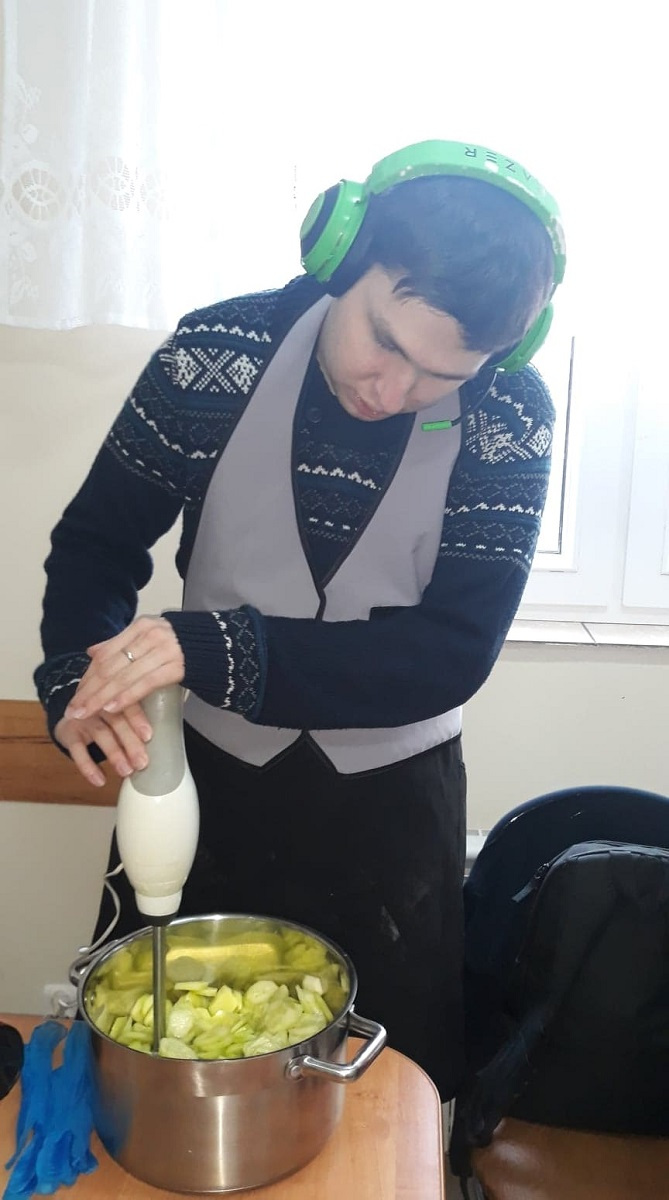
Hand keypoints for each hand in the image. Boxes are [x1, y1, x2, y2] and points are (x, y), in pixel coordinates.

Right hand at [55, 704, 152, 786]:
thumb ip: (135, 722)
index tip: (149, 736)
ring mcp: (83, 716)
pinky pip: (78, 750)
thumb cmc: (106, 715)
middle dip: (130, 743)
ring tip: (126, 771)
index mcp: (117, 696)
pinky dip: (88, 767)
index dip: (138, 720)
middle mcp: (100, 704)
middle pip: (117, 721)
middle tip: (142, 762)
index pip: (129, 704)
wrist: (73, 712)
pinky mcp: (68, 732)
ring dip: (114, 754)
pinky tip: (99, 780)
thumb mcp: (120, 712)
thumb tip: (162, 745)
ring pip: (101, 733)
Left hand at [64, 615, 184, 724]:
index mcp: (140, 627)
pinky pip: (145, 683)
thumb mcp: (148, 638)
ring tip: (86, 713)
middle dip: (90, 691)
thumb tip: (91, 652)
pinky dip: (126, 696)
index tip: (76, 696)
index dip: (88, 677)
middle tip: (73, 710)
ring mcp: (163, 650)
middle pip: (110, 667)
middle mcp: (149, 635)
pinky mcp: (175, 666)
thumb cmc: (181, 645)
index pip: (105, 655)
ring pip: (124, 676)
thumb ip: (120, 644)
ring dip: (101, 697)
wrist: (221, 646)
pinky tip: (111, 708)